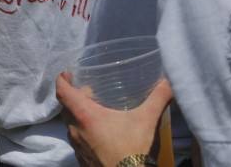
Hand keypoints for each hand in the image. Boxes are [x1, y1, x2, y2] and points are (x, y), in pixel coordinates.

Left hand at [56, 73, 172, 166]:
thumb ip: (158, 97)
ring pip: (70, 124)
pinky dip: (83, 131)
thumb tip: (169, 81)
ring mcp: (77, 146)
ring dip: (78, 115)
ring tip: (95, 111)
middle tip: (89, 91)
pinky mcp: (81, 159)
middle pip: (65, 107)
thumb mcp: (147, 120)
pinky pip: (77, 140)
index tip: (67, 73)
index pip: (62, 92)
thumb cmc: (133, 149)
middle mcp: (75, 130)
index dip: (62, 79)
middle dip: (74, 97)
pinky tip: (99, 133)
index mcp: (85, 115)